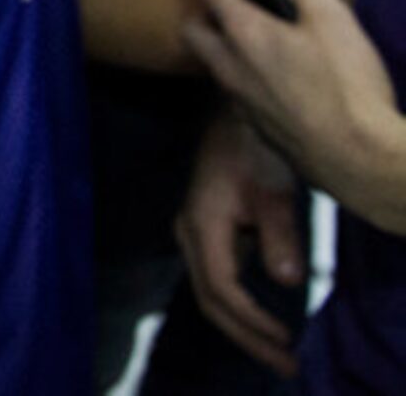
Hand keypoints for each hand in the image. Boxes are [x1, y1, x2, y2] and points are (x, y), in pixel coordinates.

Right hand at [174, 111, 305, 375]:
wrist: (232, 113)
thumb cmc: (254, 147)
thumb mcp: (273, 188)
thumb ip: (279, 234)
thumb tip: (289, 281)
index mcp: (202, 225)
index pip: (223, 288)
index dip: (253, 320)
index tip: (288, 340)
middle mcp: (189, 232)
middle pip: (210, 299)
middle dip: (246, 336)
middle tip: (285, 364)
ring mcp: (193, 230)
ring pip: (209, 291)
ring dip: (241, 325)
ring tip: (275, 348)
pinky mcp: (204, 228)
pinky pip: (216, 278)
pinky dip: (238, 304)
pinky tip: (262, 314)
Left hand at [186, 0, 405, 229]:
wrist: (361, 163)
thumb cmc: (347, 84)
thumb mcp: (327, 17)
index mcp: (244, 35)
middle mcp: (231, 69)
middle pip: (196, 33)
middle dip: (200, 10)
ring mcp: (242, 105)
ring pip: (215, 67)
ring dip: (219, 46)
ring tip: (241, 35)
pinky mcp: (260, 132)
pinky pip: (237, 95)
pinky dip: (242, 77)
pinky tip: (268, 80)